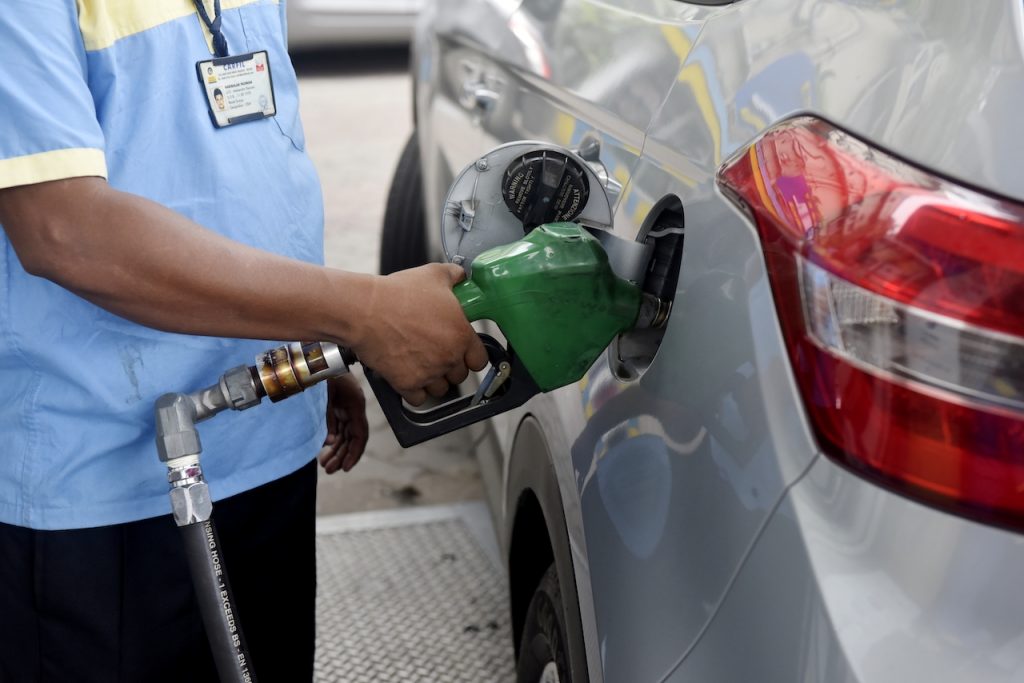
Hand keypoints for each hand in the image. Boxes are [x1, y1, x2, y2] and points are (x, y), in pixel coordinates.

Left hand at [317, 375, 368, 473]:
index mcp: (356, 404)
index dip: (355, 453)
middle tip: (330, 470)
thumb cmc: (323, 370)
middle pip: (352, 438)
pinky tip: (325, 451)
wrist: (320, 354)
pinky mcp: (339, 407)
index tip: (345, 468)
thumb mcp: (325, 393)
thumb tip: (329, 441)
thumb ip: (328, 417)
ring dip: (336, 451)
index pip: (360, 435)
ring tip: (325, 465)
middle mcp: (354, 408)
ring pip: (345, 435)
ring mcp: (347, 408)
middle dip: (342, 455)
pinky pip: (339, 428)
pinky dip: (333, 440)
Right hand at [349, 263, 487, 405]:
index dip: (471, 355)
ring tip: (422, 364)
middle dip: (451, 367)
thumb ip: (455, 276)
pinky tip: (409, 376)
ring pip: (441, 389)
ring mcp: (428, 373)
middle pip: (460, 376)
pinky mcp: (407, 384)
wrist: (365, 311)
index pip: (480, 360)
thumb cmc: (398, 293)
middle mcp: (449, 358)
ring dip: (434, 380)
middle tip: (437, 353)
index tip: (463, 352)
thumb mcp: (433, 274)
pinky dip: (415, 392)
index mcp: (461, 335)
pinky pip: (419, 399)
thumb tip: (462, 276)